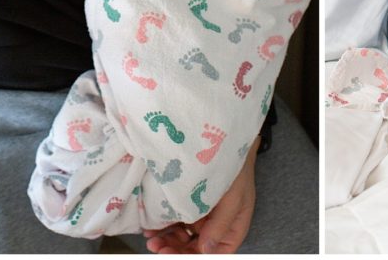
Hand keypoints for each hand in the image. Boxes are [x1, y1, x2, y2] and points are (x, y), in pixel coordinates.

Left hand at [144, 138, 257, 252]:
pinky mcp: (190, 205)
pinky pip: (176, 221)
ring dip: (167, 241)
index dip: (195, 258)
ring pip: (183, 238)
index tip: (175, 254)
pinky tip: (151, 228)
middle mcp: (216, 226)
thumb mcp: (234, 196)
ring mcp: (202, 216)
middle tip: (157, 247)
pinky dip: (164, 227)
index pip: (215, 254)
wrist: (227, 140)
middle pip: (196, 249)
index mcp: (232, 229)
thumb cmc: (237, 169)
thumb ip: (221, 224)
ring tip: (151, 239)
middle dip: (176, 251)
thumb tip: (206, 250)